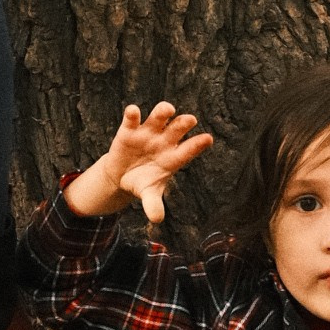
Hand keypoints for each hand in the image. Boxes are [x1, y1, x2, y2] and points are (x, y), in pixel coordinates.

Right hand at [65, 101, 213, 226]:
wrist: (122, 176)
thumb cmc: (143, 182)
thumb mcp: (148, 194)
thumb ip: (153, 204)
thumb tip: (156, 219)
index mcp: (173, 157)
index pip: (188, 150)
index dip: (197, 145)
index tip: (208, 139)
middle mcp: (164, 141)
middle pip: (177, 129)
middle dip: (183, 124)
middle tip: (190, 119)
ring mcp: (147, 133)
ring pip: (158, 118)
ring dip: (163, 112)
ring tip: (168, 109)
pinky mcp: (129, 130)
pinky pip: (132, 120)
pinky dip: (132, 114)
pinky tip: (133, 111)